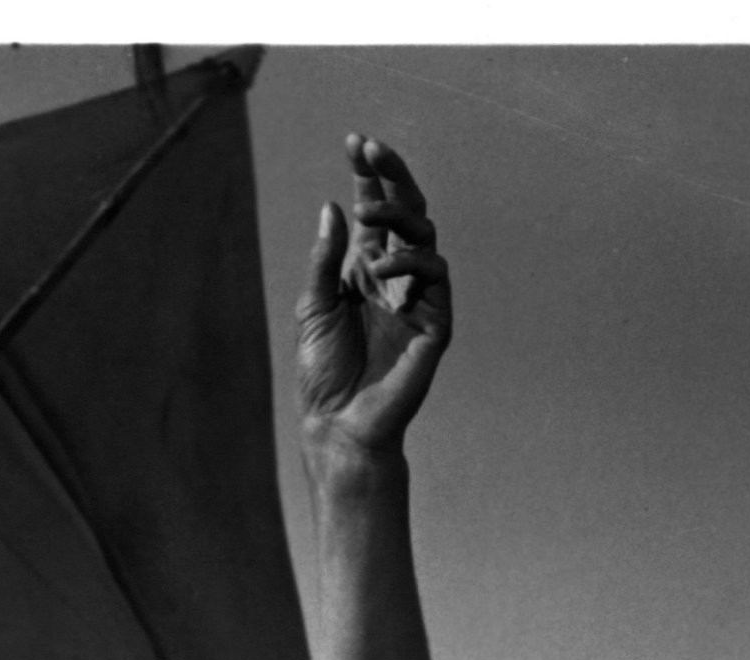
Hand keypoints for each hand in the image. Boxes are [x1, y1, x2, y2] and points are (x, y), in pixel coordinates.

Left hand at [296, 132, 450, 460]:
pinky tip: (381, 269)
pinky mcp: (436, 324)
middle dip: (392, 176)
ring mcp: (418, 299)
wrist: (340, 425)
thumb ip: (326, 259)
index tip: (355, 143)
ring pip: (425, 235)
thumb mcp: (314, 306)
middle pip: (407, 211)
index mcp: (365, 271)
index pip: (374, 212)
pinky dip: (411, 263)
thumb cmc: (324, 373)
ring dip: (398, 215)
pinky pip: (436, 276)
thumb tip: (335, 207)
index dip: (369, 177)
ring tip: (370, 218)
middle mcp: (395, 278)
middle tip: (371, 149)